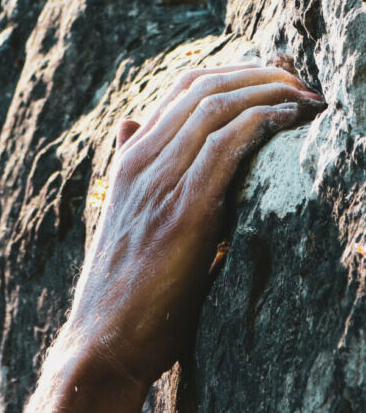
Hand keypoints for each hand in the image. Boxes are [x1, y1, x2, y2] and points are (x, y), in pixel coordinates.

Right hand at [67, 63, 325, 389]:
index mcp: (130, 160)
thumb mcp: (124, 216)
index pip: (184, 88)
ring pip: (216, 108)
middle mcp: (141, 160)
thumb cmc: (124, 288)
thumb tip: (132, 125)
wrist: (103, 341)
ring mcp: (158, 183)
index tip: (279, 74)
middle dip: (260, 73)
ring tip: (308, 98)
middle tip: (304, 79)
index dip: (237, 70)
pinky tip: (290, 120)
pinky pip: (224, 147)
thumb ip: (135, 170)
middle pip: (204, 88)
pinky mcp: (182, 212)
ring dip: (270, 92)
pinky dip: (261, 123)